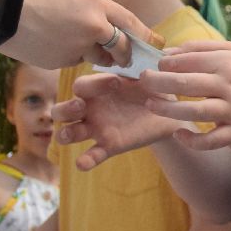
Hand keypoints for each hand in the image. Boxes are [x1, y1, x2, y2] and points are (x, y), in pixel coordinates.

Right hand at [2, 0, 162, 68]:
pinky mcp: (63, 61)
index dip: (146, 36)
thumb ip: (97, 14)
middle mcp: (94, 25)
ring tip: (68, 38)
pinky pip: (75, 61)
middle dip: (125, 55)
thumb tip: (117, 33)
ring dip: (94, 55)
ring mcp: (79, 45)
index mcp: (97, 4)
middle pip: (122, 47)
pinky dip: (69, 56)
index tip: (157, 44)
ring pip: (98, 57)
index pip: (131, 23)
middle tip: (127, 59)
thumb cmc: (38, 0)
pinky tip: (51, 43)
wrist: (3, 11)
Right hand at [53, 72, 186, 169]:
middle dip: (65, 109)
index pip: (82, 86)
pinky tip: (82, 164)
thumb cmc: (153, 89)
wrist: (169, 113)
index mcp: (97, 89)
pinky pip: (92, 155)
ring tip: (71, 134)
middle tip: (80, 106)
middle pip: (61, 111)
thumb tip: (149, 66)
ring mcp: (97, 128)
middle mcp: (91, 109)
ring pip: (69, 133)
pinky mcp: (109, 146)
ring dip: (65, 134)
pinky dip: (85, 161)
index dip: (94, 84)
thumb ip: (144, 71)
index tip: (118, 83)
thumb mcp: (148, 78)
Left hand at [141, 41, 230, 151]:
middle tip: (141, 80)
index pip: (188, 61)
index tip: (151, 65)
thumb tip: (168, 51)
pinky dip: (194, 141)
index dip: (164, 63)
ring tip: (151, 105)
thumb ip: (203, 49)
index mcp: (228, 63)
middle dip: (158, 82)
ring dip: (169, 110)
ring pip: (196, 112)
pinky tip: (179, 135)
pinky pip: (213, 140)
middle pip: (186, 84)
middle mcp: (230, 86)